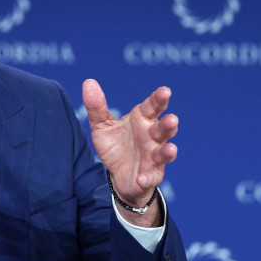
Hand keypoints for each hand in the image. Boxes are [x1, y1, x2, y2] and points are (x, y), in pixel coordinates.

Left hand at [83, 79, 178, 224]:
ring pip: (164, 153)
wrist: (116, 174)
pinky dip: (148, 178)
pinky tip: (141, 178)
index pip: (152, 107)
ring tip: (170, 149)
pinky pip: (151, 177)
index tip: (165, 91)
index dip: (159, 99)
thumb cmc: (115, 144)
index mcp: (142, 120)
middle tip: (172, 119)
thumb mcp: (102, 125)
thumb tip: (88, 82)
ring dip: (168, 152)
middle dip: (168, 125)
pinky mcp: (150, 175)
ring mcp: (153, 157)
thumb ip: (96, 106)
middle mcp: (152, 137)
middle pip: (163, 129)